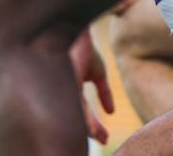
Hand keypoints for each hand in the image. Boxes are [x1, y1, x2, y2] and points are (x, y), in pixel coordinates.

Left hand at [69, 28, 113, 144]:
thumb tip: (112, 112)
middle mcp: (60, 92)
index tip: (104, 138)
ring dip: (90, 129)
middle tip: (104, 141)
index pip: (80, 114)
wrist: (80, 32)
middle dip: (90, 132)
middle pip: (75, 118)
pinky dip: (87, 120)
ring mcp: (61, 89)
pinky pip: (77, 107)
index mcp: (66, 91)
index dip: (92, 127)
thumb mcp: (97, 72)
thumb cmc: (85, 48)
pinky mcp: (66, 84)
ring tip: (104, 138)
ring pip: (75, 115)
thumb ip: (103, 92)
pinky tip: (95, 129)